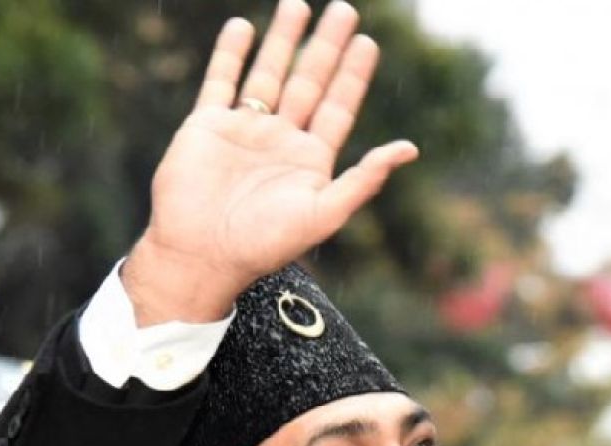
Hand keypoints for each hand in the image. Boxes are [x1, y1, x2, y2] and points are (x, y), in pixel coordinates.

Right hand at [125, 0, 418, 324]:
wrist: (201, 255)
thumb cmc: (264, 245)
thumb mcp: (324, 214)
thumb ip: (364, 179)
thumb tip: (409, 149)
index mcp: (309, 160)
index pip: (337, 107)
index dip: (353, 75)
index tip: (367, 42)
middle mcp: (279, 140)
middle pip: (308, 82)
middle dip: (325, 46)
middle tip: (344, 9)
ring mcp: (243, 130)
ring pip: (266, 74)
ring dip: (282, 40)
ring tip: (296, 4)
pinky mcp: (206, 127)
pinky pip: (220, 81)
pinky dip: (230, 54)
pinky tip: (242, 28)